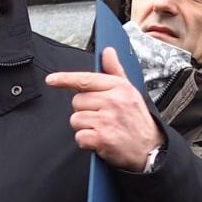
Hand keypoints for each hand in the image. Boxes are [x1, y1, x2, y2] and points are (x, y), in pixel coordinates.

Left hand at [46, 47, 163, 171]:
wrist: (150, 149)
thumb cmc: (137, 120)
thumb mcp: (130, 91)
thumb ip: (115, 70)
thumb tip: (107, 52)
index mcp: (119, 88)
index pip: (86, 79)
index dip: (65, 79)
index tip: (52, 80)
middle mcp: (113, 102)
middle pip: (77, 101)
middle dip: (84, 110)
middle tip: (101, 117)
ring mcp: (107, 121)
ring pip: (76, 119)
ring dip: (85, 127)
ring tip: (102, 129)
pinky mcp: (102, 139)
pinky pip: (79, 136)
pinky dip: (86, 141)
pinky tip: (100, 140)